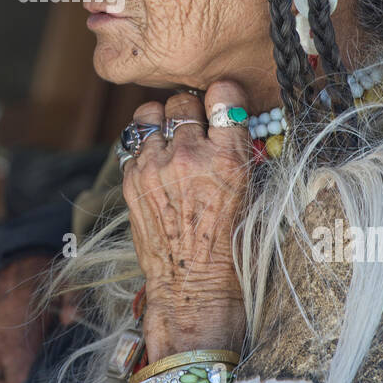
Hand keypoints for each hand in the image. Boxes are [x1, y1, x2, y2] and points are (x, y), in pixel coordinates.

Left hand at [122, 82, 251, 359]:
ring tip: (170, 137)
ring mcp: (154, 167)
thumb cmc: (231, 245)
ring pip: (150, 112)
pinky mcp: (131, 179)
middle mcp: (187, 157)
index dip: (224, 97)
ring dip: (161, 121)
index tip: (223, 103)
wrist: (193, 286)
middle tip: (196, 127)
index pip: (223, 96)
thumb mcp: (252, 193)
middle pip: (182, 100)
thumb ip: (238, 150)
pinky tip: (157, 162)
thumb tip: (229, 118)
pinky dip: (146, 146)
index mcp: (227, 159)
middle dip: (191, 110)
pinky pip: (135, 141)